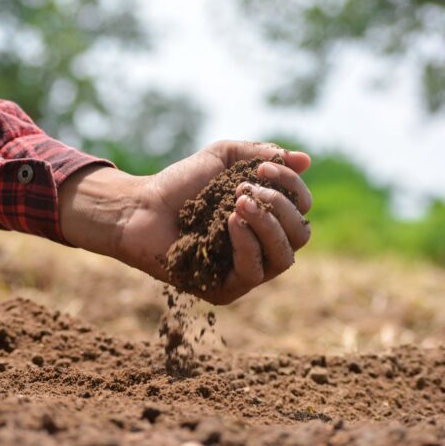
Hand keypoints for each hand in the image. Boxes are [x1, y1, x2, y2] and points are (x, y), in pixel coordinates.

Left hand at [59, 141, 311, 304]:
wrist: (140, 207)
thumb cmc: (181, 184)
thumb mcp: (224, 158)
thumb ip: (262, 155)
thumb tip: (304, 160)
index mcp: (267, 220)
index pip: (301, 210)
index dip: (291, 187)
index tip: (263, 168)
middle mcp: (262, 248)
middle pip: (300, 235)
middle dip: (280, 206)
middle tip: (246, 189)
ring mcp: (245, 272)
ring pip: (284, 257)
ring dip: (267, 224)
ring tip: (238, 202)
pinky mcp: (225, 290)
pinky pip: (253, 272)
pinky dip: (247, 243)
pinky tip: (230, 221)